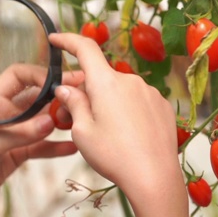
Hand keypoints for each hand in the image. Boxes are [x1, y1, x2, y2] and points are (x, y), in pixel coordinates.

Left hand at [0, 64, 84, 185]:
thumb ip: (19, 133)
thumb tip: (49, 123)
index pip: (19, 76)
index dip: (39, 76)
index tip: (60, 84)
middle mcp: (3, 114)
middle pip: (35, 97)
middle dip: (58, 96)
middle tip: (81, 94)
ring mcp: (11, 134)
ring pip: (41, 122)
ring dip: (60, 121)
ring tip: (80, 120)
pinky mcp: (16, 154)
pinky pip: (39, 147)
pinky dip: (55, 148)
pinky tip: (73, 148)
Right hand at [48, 33, 179, 190]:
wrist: (154, 178)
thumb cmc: (114, 157)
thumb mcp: (82, 132)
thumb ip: (74, 104)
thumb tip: (67, 88)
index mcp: (106, 83)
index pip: (84, 48)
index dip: (67, 40)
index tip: (55, 39)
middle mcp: (130, 81)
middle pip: (100, 77)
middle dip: (84, 92)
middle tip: (69, 118)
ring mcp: (149, 92)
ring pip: (118, 91)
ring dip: (105, 103)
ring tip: (101, 133)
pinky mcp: (162, 106)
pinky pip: (136, 101)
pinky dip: (125, 111)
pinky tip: (124, 136)